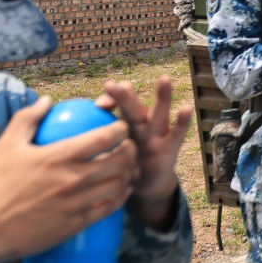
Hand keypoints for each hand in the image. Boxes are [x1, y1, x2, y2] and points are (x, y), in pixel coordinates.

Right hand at [0, 97, 138, 262]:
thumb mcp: (6, 146)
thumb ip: (28, 119)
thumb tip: (46, 100)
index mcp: (58, 157)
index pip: (104, 138)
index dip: (120, 129)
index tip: (120, 126)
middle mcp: (73, 179)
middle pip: (120, 161)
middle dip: (131, 150)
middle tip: (128, 146)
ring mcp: (77, 204)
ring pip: (119, 185)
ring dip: (129, 173)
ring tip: (128, 167)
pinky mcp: (76, 224)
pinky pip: (109, 208)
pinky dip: (121, 197)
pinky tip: (122, 190)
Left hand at [100, 76, 192, 229]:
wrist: (149, 182)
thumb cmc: (125, 160)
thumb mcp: (112, 149)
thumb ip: (97, 138)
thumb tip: (75, 130)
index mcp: (125, 122)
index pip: (116, 104)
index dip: (109, 99)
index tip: (99, 103)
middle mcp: (142, 124)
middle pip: (132, 108)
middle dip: (124, 96)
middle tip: (113, 86)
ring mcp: (158, 133)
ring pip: (157, 114)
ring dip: (161, 97)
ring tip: (164, 79)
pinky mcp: (170, 147)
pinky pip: (177, 133)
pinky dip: (182, 121)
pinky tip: (186, 108)